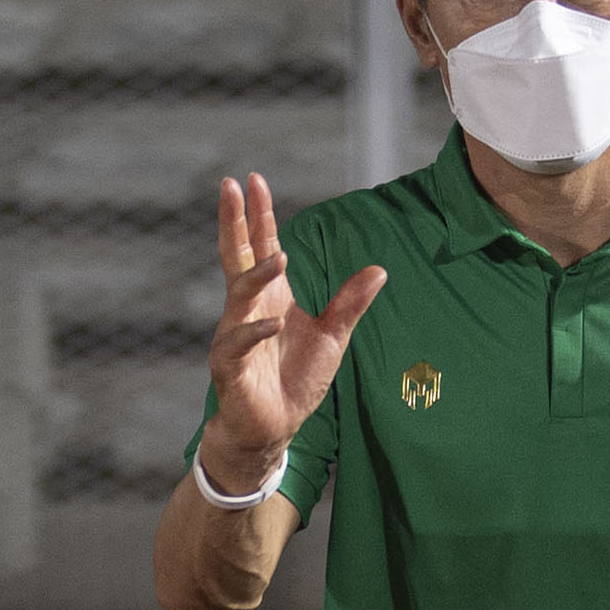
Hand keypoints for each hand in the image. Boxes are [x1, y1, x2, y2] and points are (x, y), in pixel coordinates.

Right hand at [200, 173, 384, 495]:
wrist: (273, 428)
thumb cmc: (296, 381)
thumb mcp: (333, 337)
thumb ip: (350, 304)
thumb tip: (379, 269)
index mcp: (269, 296)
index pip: (261, 246)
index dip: (257, 215)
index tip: (253, 180)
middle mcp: (246, 309)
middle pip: (236, 255)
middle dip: (234, 221)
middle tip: (230, 184)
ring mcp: (234, 335)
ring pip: (238, 295)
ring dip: (257, 275)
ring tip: (280, 258)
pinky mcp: (230, 367)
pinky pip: (238, 344)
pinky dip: (255, 332)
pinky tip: (273, 322)